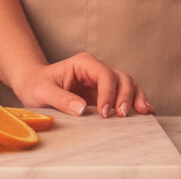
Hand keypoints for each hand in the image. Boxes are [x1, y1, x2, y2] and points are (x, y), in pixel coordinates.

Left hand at [11, 52, 153, 118]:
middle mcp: (96, 69)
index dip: (108, 92)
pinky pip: (125, 95)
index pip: (104, 74)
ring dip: (136, 97)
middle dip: (126, 96)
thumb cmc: (37, 85)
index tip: (105, 113)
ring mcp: (102, 81)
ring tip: (144, 114)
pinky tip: (146, 111)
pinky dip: (137, 101)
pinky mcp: (105, 93)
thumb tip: (82, 109)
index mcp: (83, 63)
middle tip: (122, 116)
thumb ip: (61, 99)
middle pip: (120, 77)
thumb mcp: (42, 92)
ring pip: (127, 84)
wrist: (34, 86)